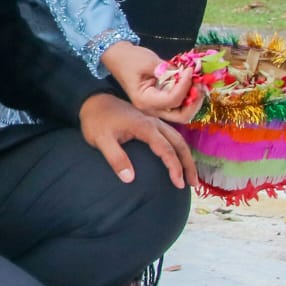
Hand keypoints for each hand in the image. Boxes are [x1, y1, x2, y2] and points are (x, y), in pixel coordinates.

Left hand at [79, 92, 197, 190]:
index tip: (178, 184)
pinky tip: (178, 160)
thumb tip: (130, 179)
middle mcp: (153, 123)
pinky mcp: (150, 123)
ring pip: (178, 139)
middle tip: (193, 184)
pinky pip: (171, 136)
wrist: (93, 102)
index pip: (166, 149)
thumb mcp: (101, 140)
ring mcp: (153, 122)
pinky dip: (179, 149)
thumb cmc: (96, 121)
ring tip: (191, 177)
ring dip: (186, 157)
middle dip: (188, 164)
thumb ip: (115, 158)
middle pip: (179, 143)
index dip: (174, 167)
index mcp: (144, 126)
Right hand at [102, 40, 202, 121]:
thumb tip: (187, 74)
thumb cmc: (130, 59)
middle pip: (181, 116)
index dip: (185, 86)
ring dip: (194, 100)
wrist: (118, 56)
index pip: (173, 100)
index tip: (190, 70)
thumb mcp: (149, 61)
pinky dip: (188, 96)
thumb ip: (169, 70)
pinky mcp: (161, 101)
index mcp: (144, 101)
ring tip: (198, 83)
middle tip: (200, 84)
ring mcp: (157, 106)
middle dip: (194, 102)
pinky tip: (191, 83)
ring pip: (183, 112)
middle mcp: (151, 109)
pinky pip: (179, 104)